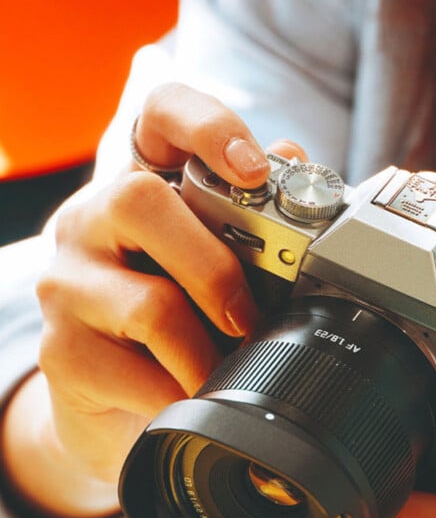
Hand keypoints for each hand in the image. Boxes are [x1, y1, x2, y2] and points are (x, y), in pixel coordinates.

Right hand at [0, 82, 306, 517]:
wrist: (115, 402)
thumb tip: (293, 157)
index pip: (161, 115)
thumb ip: (253, 219)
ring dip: (208, 349)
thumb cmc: (177, 323)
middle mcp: (91, 222)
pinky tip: (192, 395)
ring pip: (149, 304)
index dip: (208, 127)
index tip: (253, 170)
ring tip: (227, 369)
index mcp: (142, 189)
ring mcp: (67, 284)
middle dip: (216, 268)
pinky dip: (183, 391)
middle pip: (140, 200)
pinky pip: (137, 373)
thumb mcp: (215, 266)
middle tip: (247, 317)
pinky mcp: (61, 350)